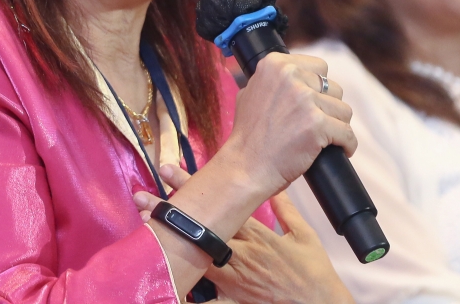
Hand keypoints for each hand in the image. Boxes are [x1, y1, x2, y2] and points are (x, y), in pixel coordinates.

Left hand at [134, 166, 353, 303]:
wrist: (318, 303)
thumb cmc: (313, 271)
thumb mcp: (304, 235)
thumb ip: (287, 210)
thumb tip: (276, 186)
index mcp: (256, 233)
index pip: (221, 203)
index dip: (194, 185)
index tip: (169, 169)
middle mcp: (240, 253)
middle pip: (199, 228)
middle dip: (171, 212)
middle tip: (141, 197)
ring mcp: (233, 278)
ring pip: (194, 257)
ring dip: (170, 243)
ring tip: (144, 231)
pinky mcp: (233, 299)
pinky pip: (206, 299)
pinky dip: (188, 294)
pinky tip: (165, 285)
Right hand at [220, 53, 355, 197]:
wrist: (245, 166)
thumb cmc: (247, 135)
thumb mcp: (250, 92)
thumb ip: (272, 80)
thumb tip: (292, 75)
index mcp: (275, 64)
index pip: (319, 67)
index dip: (318, 88)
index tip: (313, 103)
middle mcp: (291, 76)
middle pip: (333, 88)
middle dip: (328, 107)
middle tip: (317, 125)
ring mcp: (305, 100)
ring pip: (343, 110)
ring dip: (337, 126)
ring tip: (325, 139)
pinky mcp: (317, 124)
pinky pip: (347, 133)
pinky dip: (346, 144)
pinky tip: (340, 150)